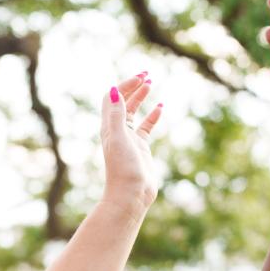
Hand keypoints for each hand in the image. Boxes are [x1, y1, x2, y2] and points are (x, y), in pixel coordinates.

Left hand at [101, 73, 163, 209]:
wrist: (130, 195)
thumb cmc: (123, 169)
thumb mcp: (119, 139)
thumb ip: (116, 115)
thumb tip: (114, 90)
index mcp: (109, 128)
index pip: (113, 98)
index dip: (124, 85)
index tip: (140, 78)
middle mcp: (117, 131)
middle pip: (122, 102)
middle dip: (133, 86)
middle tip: (147, 75)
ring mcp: (129, 139)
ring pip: (134, 112)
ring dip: (140, 96)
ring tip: (151, 83)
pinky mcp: (140, 148)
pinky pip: (146, 127)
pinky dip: (152, 115)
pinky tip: (160, 107)